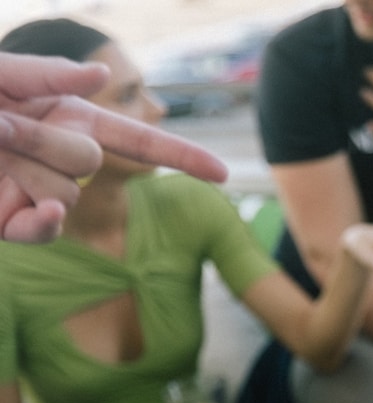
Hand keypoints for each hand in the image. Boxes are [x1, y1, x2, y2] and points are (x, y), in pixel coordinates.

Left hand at [0, 53, 226, 242]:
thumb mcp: (1, 73)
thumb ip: (49, 74)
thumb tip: (104, 74)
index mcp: (71, 119)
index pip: (140, 142)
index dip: (184, 157)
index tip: (222, 173)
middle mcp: (62, 157)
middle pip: (88, 161)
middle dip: (42, 140)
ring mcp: (41, 192)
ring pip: (65, 193)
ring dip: (24, 167)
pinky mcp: (14, 222)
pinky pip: (45, 230)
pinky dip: (46, 223)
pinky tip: (42, 210)